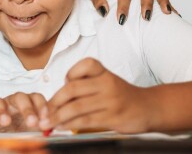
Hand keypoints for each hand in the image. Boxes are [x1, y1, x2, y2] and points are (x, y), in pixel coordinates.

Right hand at [0, 92, 46, 132]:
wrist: (3, 135)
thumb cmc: (22, 127)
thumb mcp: (35, 127)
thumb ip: (44, 125)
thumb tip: (56, 128)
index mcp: (28, 102)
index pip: (37, 97)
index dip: (42, 106)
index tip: (47, 118)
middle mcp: (14, 101)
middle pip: (20, 98)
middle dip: (27, 109)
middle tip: (32, 122)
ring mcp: (0, 107)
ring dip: (2, 111)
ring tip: (5, 121)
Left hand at [40, 58, 154, 133]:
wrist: (148, 108)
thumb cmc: (121, 96)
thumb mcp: (106, 83)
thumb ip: (85, 86)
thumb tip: (57, 101)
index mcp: (104, 73)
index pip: (84, 65)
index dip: (70, 74)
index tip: (64, 84)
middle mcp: (107, 84)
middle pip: (73, 88)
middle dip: (55, 101)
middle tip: (43, 112)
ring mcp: (110, 101)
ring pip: (77, 107)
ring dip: (58, 116)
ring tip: (47, 123)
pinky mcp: (112, 117)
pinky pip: (85, 120)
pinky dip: (70, 124)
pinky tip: (61, 127)